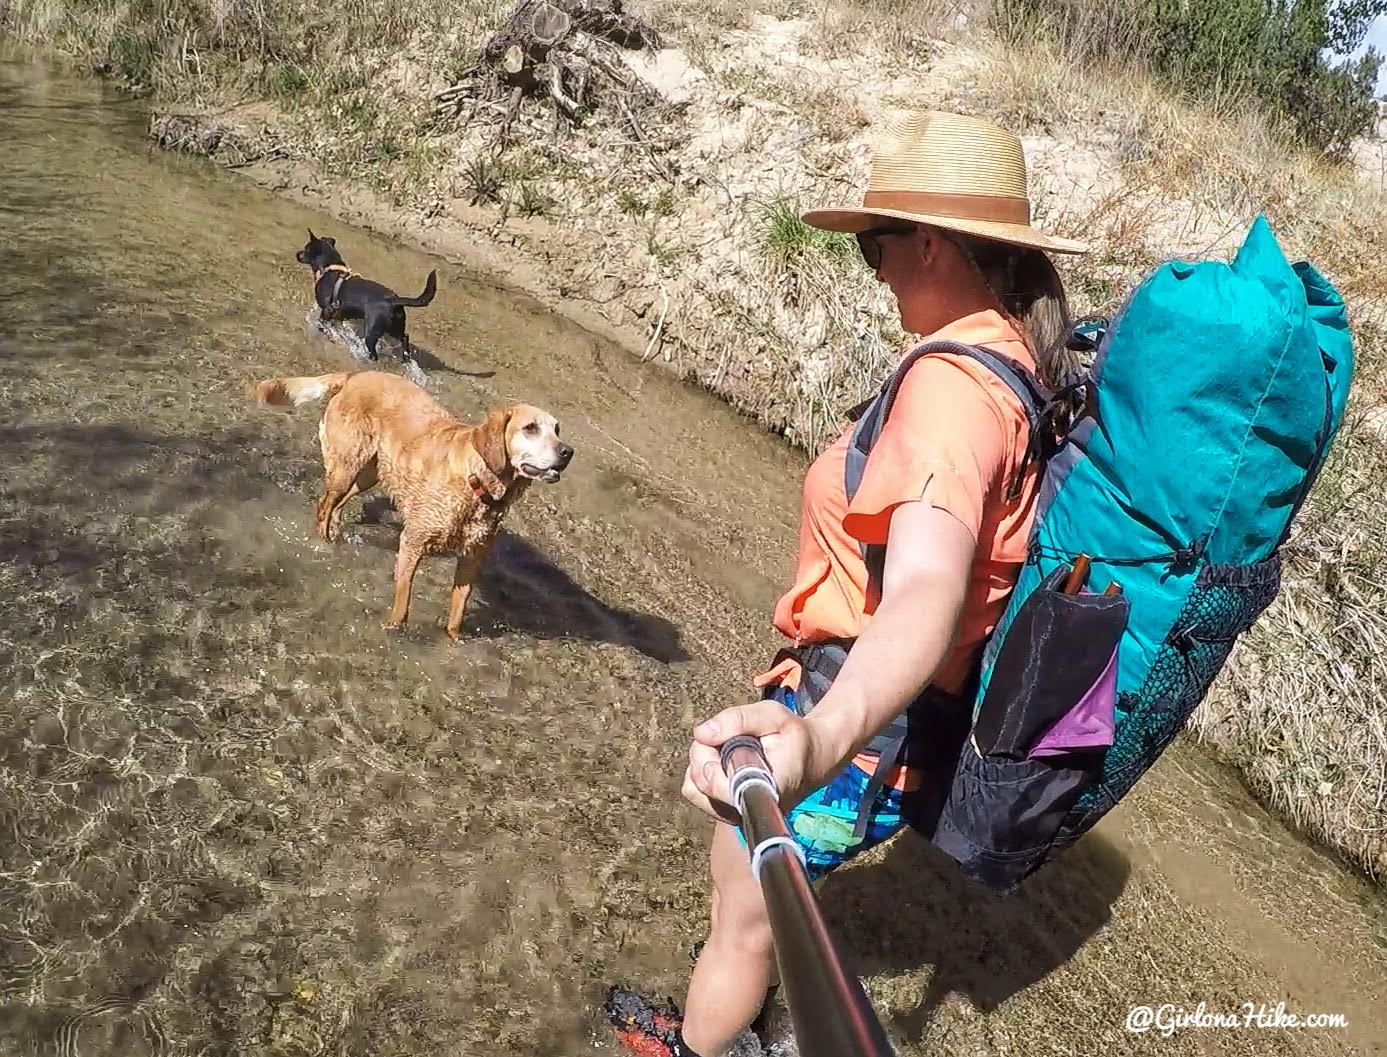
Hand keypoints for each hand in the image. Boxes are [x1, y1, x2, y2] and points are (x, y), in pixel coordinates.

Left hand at [681, 699, 829, 823]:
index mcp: (766, 789)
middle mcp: (749, 810)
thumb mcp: (774, 715)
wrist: (813, 759)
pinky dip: (701, 771)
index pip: (722, 790)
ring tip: (727, 748)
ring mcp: (737, 815)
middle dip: (704, 752)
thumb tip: (701, 734)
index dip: (710, 766)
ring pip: (693, 789)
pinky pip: (696, 793)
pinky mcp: (728, 813)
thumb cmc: (794, 737)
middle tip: (727, 734)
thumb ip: (738, 719)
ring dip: (701, 762)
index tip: (718, 742)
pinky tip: (722, 760)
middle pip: (700, 783)